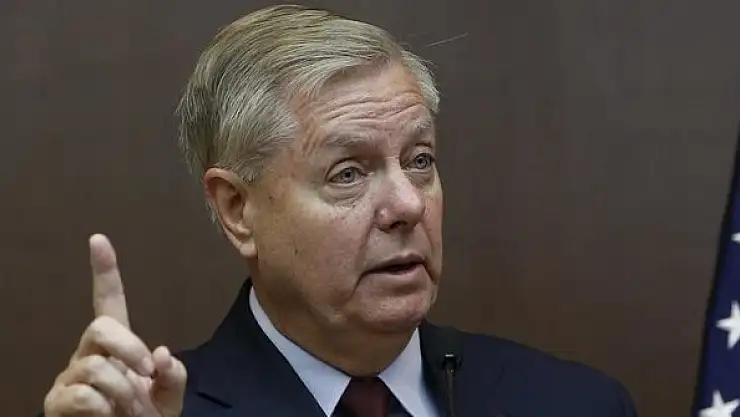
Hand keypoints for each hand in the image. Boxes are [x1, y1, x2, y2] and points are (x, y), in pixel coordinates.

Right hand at [43, 234, 186, 416]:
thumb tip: (161, 352)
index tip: (99, 239)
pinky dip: (104, 409)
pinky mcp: (57, 404)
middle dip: (128, 347)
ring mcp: (70, 379)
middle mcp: (89, 356)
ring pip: (94, 367)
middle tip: (145, 371)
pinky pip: (82, 395)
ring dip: (122, 391)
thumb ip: (172, 375)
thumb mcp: (169, 398)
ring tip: (129, 411)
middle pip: (100, 327)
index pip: (108, 303)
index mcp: (117, 348)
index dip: (104, 272)